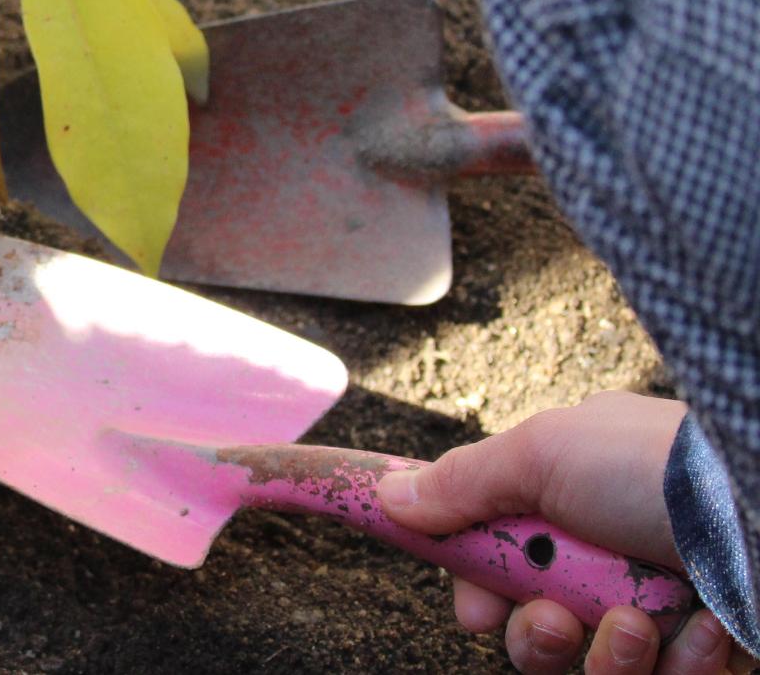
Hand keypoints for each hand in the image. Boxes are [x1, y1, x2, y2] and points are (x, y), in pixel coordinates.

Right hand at [379, 393, 747, 673]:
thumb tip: (388, 497)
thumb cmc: (660, 469)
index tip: (478, 610)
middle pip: (544, 626)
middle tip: (554, 620)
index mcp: (574, 494)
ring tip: (642, 619)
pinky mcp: (719, 649)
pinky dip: (684, 664)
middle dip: (539, 635)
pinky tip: (706, 626)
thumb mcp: (543, 454)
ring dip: (613, 652)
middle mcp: (617, 549)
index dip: (482, 594)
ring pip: (604, 665)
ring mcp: (671, 602)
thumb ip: (462, 483)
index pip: (502, 560)